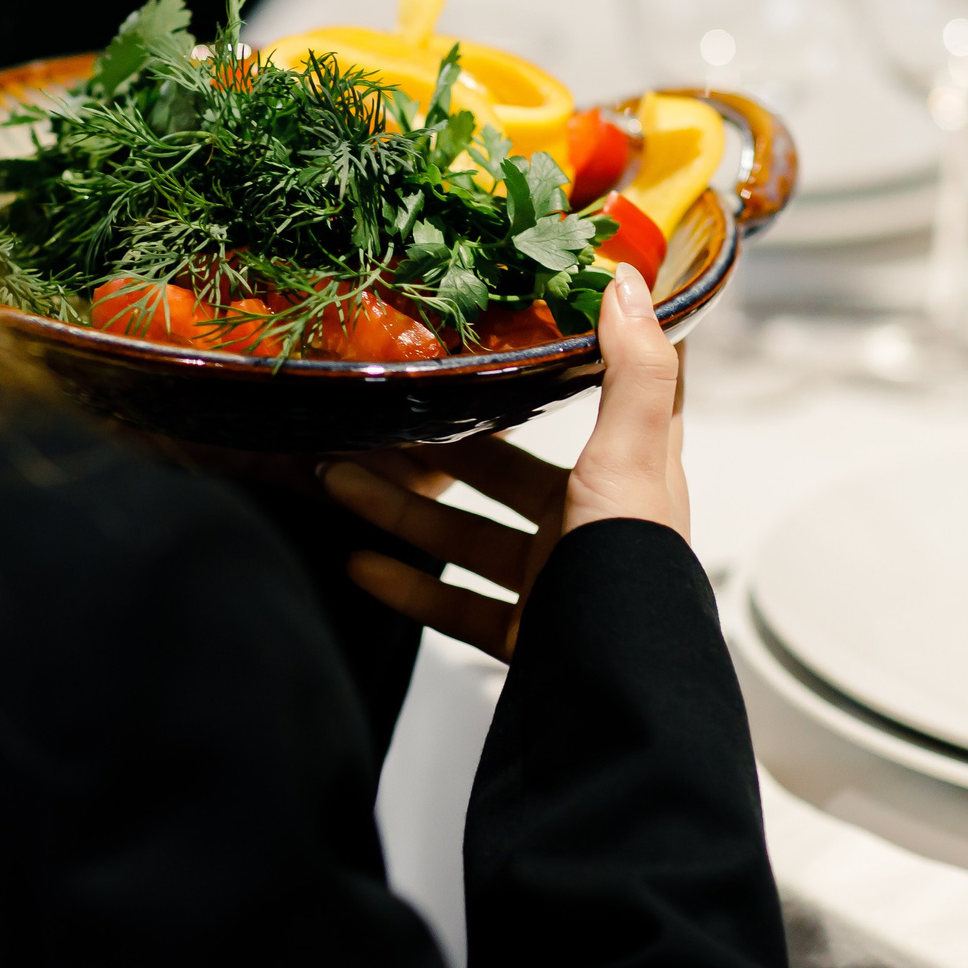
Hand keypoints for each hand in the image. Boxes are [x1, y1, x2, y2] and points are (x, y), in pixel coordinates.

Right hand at [320, 263, 685, 659]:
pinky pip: (454, 604)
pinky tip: (358, 564)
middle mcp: (592, 521)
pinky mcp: (526, 633)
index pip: (609, 398)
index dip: (575, 356)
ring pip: (466, 534)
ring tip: (336, 480)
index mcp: (629, 471)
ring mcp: (556, 580)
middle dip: (438, 446)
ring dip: (401, 508)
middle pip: (506, 469)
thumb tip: (623, 278)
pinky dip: (406, 585)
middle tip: (376, 419)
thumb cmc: (631, 565)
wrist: (616, 690)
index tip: (519, 320)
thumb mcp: (632, 454)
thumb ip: (630, 370)